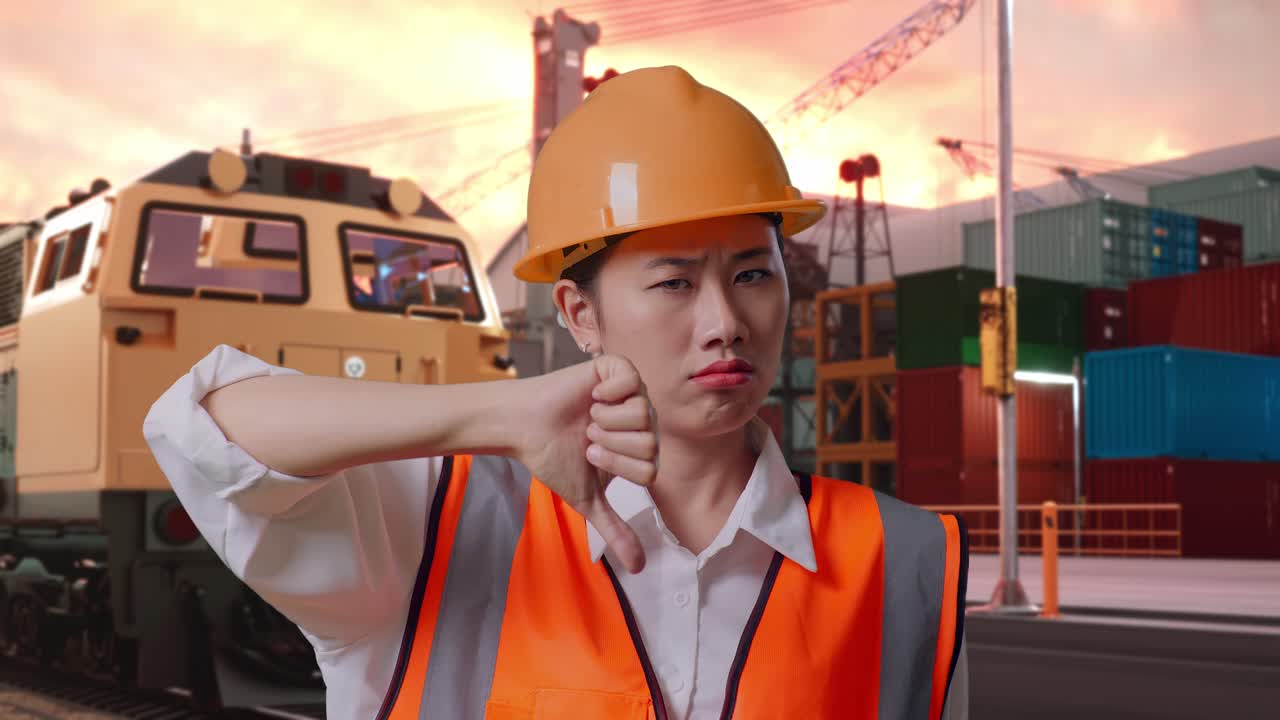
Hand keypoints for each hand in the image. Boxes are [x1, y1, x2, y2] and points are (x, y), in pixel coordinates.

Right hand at [513, 354, 658, 572]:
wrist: (525, 427)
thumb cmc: (554, 458)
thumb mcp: (587, 498)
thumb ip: (614, 529)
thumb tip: (638, 568)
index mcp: (639, 449)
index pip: (651, 468)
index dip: (618, 466)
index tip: (590, 455)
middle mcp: (641, 420)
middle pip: (650, 442)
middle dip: (611, 444)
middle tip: (588, 436)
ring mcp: (631, 393)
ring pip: (643, 413)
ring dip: (607, 420)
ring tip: (588, 417)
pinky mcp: (616, 369)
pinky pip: (631, 381)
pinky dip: (608, 392)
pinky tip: (592, 396)